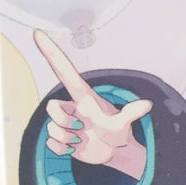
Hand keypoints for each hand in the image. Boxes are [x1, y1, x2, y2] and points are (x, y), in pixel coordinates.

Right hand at [34, 29, 151, 177]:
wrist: (114, 151)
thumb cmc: (117, 133)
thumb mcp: (122, 125)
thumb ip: (131, 113)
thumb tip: (148, 104)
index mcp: (82, 97)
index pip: (64, 71)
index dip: (51, 53)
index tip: (38, 33)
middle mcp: (71, 107)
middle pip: (52, 107)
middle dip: (64, 121)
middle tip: (83, 129)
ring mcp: (65, 123)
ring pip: (52, 128)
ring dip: (68, 139)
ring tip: (83, 140)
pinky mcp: (61, 139)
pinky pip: (50, 143)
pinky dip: (62, 149)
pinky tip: (75, 149)